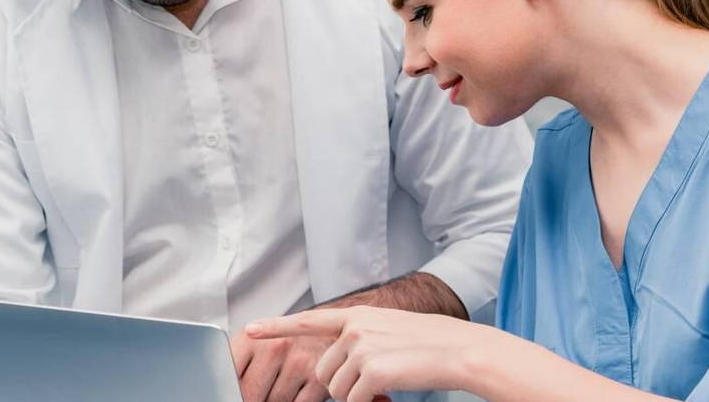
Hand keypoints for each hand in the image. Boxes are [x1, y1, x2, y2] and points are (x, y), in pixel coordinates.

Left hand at [245, 306, 493, 401]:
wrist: (459, 349)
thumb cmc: (428, 345)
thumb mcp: (388, 331)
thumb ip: (360, 340)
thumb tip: (338, 366)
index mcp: (358, 316)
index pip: (310, 321)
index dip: (277, 326)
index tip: (250, 329)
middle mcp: (355, 327)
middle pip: (324, 372)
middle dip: (341, 386)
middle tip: (371, 382)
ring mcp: (361, 347)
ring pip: (336, 390)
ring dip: (355, 396)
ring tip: (385, 382)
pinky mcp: (371, 369)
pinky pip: (354, 401)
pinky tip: (389, 389)